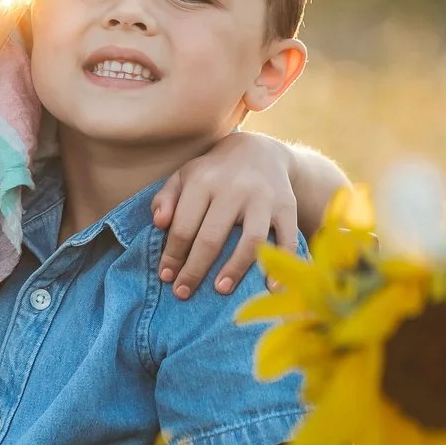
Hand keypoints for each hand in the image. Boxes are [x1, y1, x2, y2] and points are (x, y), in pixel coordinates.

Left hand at [152, 130, 294, 299]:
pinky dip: (281, 264)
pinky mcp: (287, 207)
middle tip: (183, 293)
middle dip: (195, 270)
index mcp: (204, 181)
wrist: (260, 151)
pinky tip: (272, 288)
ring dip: (235, 269)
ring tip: (220, 290)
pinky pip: (286, 239)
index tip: (166, 277)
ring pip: (250, 241)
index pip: (183, 226)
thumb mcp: (184, 176)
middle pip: (212, 238)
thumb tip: (158, 223)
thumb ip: (165, 198)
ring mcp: (263, 199)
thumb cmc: (214, 172)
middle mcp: (234, 189)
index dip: (172, 255)